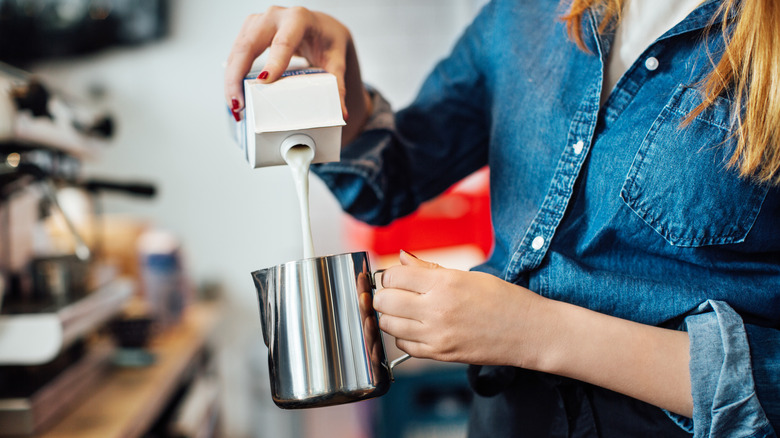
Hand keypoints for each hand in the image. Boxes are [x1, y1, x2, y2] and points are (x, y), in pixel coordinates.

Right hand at [224, 6, 370, 138]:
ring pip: (237, 49)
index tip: (264, 82)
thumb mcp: (336, 61)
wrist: (321, 28)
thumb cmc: (327, 41)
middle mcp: (275, 16)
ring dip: (231, 78)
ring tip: (234, 105)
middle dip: (238, 75)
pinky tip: (233, 93)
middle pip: (249, 44)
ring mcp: (259, 22)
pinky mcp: (250, 31)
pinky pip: (236, 53)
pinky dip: (232, 75)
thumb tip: (341, 112)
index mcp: (299, 19)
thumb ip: (338, 85)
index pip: (283, 41)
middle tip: (238, 103)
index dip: (273, 62)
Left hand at [374, 251, 545, 366]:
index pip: (393, 277)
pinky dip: (404, 336)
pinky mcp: (440, 354)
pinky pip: (403, 346)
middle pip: (384, 302)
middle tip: (396, 294)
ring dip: (391, 316)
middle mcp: (436, 310)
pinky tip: (417, 328)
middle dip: (384, 296)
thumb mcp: (466, 276)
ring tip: (406, 311)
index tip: (396, 278)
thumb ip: (428, 269)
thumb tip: (402, 258)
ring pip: (388, 325)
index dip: (390, 276)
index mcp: (444, 284)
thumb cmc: (503, 299)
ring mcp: (436, 335)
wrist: (529, 332)